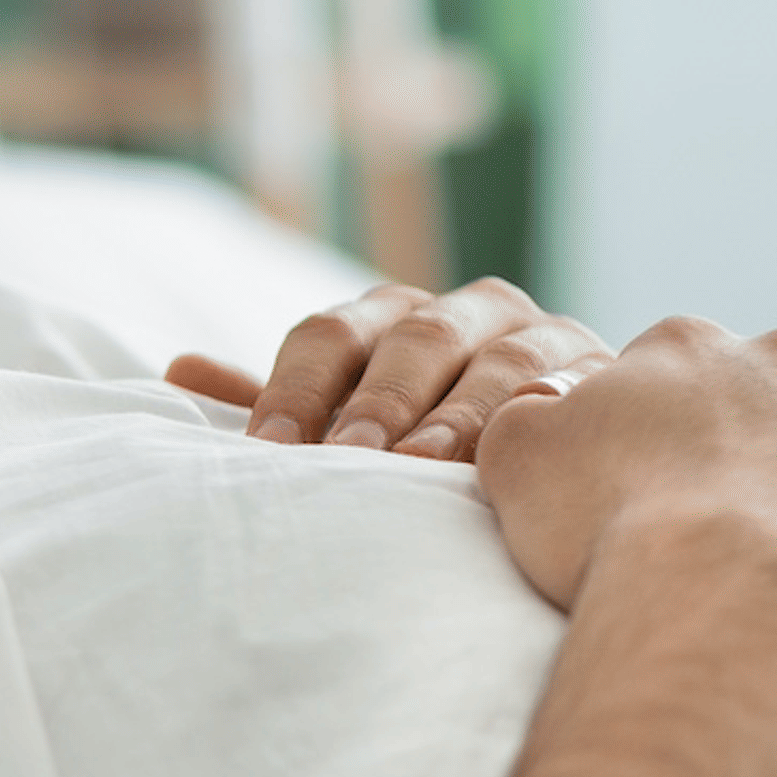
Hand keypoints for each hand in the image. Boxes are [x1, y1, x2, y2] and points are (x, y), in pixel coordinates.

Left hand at [168, 278, 611, 461]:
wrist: (563, 439)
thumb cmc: (426, 436)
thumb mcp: (348, 421)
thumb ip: (276, 401)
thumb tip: (174, 369)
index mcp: (388, 316)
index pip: (328, 336)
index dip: (294, 389)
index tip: (269, 450)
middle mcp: (465, 310)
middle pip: (411, 341)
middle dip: (378, 404)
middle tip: (350, 460)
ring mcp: (539, 334)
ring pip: (495, 363)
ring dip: (459, 414)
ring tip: (427, 465)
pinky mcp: (602, 373)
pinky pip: (573, 390)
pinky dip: (548, 414)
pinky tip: (528, 449)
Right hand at [474, 316, 776, 668]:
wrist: (730, 598)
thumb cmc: (613, 527)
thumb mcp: (516, 455)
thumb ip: (529, 413)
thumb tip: (552, 406)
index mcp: (687, 342)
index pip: (665, 374)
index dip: (649, 435)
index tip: (639, 489)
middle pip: (758, 396)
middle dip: (738, 444)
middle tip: (706, 519)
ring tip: (771, 551)